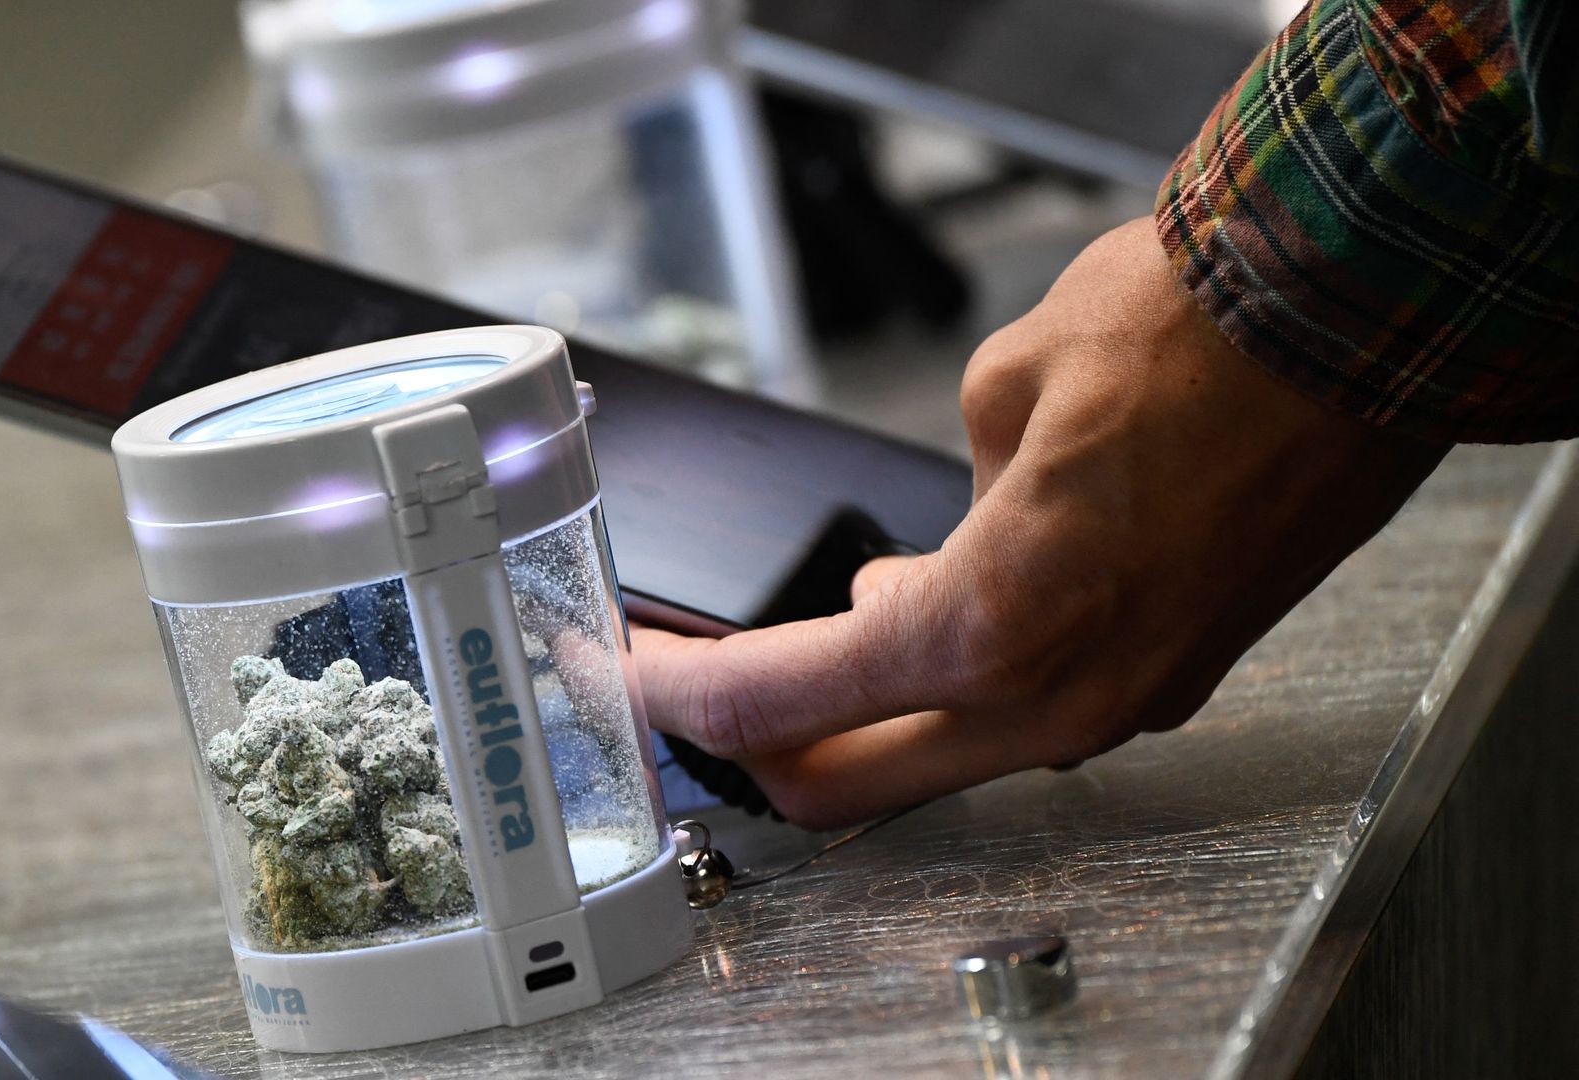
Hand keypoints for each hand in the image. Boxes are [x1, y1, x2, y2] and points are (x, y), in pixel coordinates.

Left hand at [632, 218, 1446, 827]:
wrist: (1364, 324)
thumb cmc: (1196, 334)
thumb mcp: (1003, 386)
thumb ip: (943, 506)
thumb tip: (932, 564)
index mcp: (986, 629)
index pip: (780, 705)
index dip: (681, 700)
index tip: (630, 680)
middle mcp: (1052, 701)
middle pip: (847, 784)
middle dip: (754, 749)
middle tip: (694, 694)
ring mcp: (1117, 707)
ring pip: (941, 756)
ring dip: (862, 711)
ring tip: (822, 626)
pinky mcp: (1166, 684)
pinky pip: (1026, 715)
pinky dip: (959, 683)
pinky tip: (948, 608)